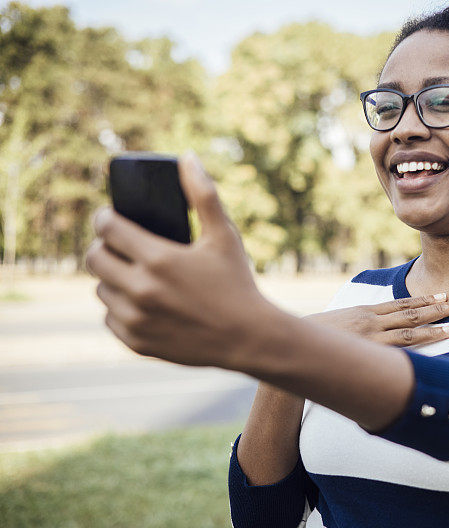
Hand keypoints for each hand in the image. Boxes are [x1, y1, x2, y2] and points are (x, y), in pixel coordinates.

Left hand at [85, 152, 273, 367]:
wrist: (248, 338)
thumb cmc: (238, 283)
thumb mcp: (225, 236)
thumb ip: (204, 195)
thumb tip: (187, 158)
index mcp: (159, 259)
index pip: (107, 228)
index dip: (106, 218)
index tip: (112, 217)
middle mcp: (141, 290)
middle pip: (95, 258)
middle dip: (104, 247)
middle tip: (120, 245)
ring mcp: (136, 319)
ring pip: (101, 290)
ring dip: (112, 279)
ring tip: (131, 274)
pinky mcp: (137, 343)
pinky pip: (110, 319)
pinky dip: (121, 308)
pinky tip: (140, 302)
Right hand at [306, 294, 448, 345]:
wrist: (290, 348)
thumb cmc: (310, 339)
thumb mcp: (334, 326)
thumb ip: (353, 326)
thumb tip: (365, 331)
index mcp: (363, 313)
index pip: (400, 305)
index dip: (424, 301)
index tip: (443, 295)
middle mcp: (370, 322)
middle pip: (411, 314)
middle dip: (438, 309)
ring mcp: (370, 339)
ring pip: (410, 333)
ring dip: (436, 329)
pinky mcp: (367, 355)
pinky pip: (399, 352)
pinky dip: (419, 351)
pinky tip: (434, 350)